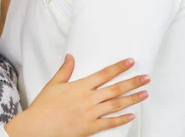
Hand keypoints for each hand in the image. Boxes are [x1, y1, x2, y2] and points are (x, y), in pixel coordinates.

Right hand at [5, 55, 149, 136]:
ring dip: (132, 99)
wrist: (38, 127)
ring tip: (144, 94)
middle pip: (115, 89)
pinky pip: (110, 123)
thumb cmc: (44, 106)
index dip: (119, 67)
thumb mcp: (53, 84)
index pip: (104, 74)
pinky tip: (131, 115)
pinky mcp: (90, 127)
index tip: (131, 62)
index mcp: (80, 86)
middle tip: (146, 78)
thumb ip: (65, 70)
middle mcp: (89, 99)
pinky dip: (121, 119)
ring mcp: (91, 114)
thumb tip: (70, 56)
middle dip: (132, 82)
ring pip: (116, 105)